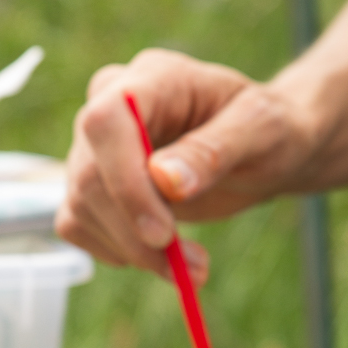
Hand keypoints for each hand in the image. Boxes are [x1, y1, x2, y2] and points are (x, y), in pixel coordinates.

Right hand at [56, 49, 318, 279]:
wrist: (266, 149)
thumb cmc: (269, 130)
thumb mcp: (261, 131)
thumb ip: (214, 150)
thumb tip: (165, 180)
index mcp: (152, 78)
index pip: (106, 122)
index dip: (125, 182)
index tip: (163, 234)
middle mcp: (111, 103)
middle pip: (89, 174)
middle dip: (136, 233)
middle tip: (193, 269)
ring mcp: (97, 145)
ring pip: (81, 205)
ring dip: (133, 251)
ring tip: (194, 269)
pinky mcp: (96, 182)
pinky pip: (78, 224)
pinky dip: (117, 252)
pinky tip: (162, 259)